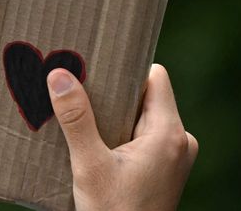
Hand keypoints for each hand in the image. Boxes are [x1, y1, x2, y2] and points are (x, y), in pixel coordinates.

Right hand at [47, 64, 197, 210]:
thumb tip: (60, 75)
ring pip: (142, 118)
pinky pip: (143, 138)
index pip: (154, 76)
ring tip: (82, 120)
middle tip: (79, 91)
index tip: (95, 68)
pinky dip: (119, 136)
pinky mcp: (165, 172)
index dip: (125, 69)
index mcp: (169, 133)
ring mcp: (175, 158)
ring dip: (113, 117)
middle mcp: (180, 142)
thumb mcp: (89, 165)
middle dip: (112, 94)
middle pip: (145, 96)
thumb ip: (76, 118)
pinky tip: (92, 144)